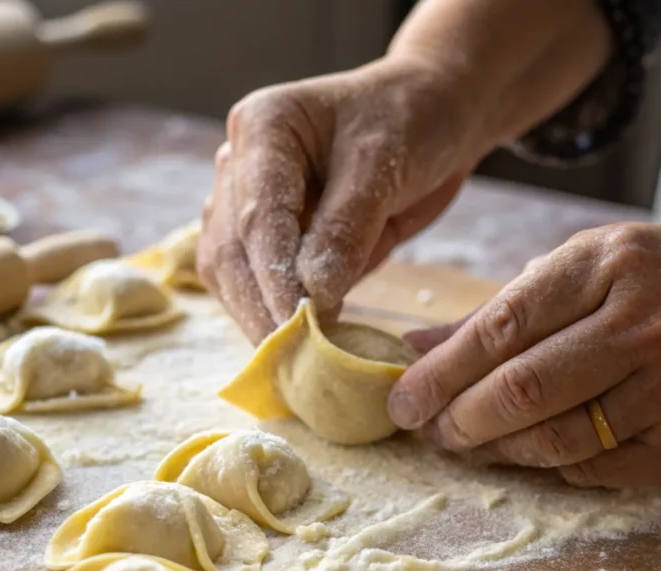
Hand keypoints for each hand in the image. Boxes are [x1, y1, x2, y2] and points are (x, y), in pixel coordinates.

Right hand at [197, 55, 484, 343]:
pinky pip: (256, 284)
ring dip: (259, 321)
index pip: (257, 216)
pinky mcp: (268, 238)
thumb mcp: (384, 165)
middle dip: (260, 310)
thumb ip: (345, 228)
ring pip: (231, 276)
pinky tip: (297, 347)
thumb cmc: (411, 122)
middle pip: (229, 252)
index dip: (274, 279)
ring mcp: (247, 203)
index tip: (298, 328)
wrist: (432, 115)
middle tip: (294, 363)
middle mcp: (239, 166)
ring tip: (294, 365)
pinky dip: (274, 318)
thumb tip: (314, 296)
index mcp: (262, 128)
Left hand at [388, 224, 660, 486]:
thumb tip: (416, 347)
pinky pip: (596, 469)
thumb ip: (505, 308)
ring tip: (470, 445)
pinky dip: (551, 466)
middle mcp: (643, 323)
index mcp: (609, 264)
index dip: (442, 371)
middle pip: (522, 387)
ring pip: (556, 437)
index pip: (503, 324)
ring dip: (498, 450)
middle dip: (460, 419)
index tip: (403, 398)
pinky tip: (530, 454)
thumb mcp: (596, 269)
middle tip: (430, 431)